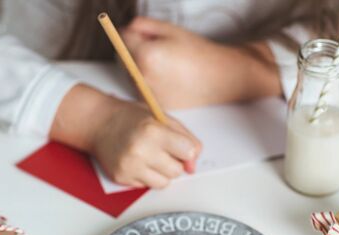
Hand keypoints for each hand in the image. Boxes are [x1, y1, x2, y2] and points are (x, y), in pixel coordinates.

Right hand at [51, 85, 200, 188]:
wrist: (98, 123)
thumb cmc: (132, 119)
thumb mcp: (162, 117)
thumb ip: (185, 138)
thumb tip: (193, 164)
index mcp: (153, 131)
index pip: (188, 152)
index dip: (187, 151)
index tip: (181, 147)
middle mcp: (140, 151)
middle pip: (177, 171)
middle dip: (174, 163)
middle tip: (162, 151)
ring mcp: (130, 167)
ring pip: (163, 183)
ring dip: (162, 173)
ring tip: (150, 158)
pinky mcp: (122, 178)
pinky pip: (147, 186)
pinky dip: (147, 176)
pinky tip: (137, 162)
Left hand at [121, 17, 280, 108]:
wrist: (217, 79)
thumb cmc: (196, 53)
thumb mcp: (169, 29)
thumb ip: (142, 25)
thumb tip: (125, 31)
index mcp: (145, 56)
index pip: (120, 40)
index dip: (132, 34)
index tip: (141, 35)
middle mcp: (143, 78)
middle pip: (123, 59)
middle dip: (134, 52)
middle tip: (159, 51)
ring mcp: (148, 94)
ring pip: (132, 76)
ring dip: (140, 69)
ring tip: (166, 66)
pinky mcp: (155, 105)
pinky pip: (142, 90)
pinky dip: (149, 84)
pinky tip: (167, 79)